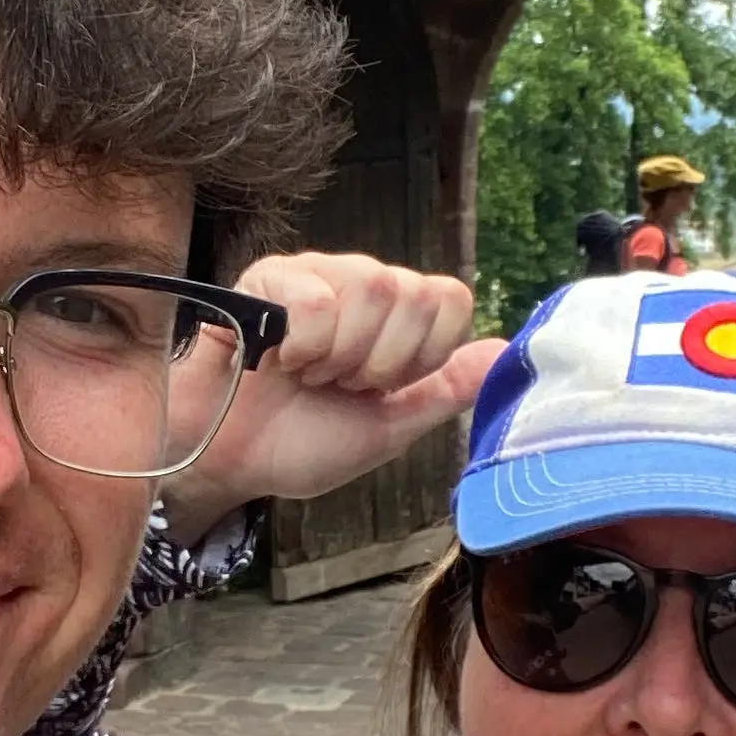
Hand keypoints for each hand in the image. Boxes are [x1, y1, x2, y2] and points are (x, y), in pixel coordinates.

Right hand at [159, 253, 506, 547]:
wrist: (231, 461)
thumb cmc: (302, 442)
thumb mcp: (389, 429)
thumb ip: (446, 391)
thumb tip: (505, 352)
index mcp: (397, 318)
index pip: (450, 297)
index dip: (425, 353)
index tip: (386, 387)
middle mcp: (362, 284)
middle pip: (412, 292)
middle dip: (379, 361)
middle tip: (340, 384)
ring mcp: (316, 275)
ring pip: (370, 286)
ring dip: (340, 354)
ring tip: (309, 373)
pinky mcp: (269, 277)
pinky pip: (315, 297)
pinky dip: (302, 345)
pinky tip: (278, 361)